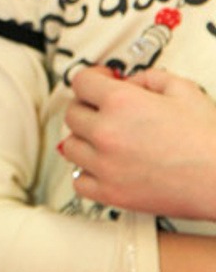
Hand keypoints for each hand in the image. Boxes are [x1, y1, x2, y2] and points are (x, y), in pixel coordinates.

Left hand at [63, 66, 215, 218]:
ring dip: (84, 139)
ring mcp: (105, 166)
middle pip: (72, 113)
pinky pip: (79, 180)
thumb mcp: (183, 90)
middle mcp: (106, 133)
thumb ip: (150, 77)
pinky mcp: (110, 194)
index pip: (80, 81)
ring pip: (70, 146)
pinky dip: (86, 172)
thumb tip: (131, 81)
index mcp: (121, 103)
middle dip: (88, 107)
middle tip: (104, 109)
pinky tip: (103, 166)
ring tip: (105, 138)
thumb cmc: (208, 141)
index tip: (99, 82)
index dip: (91, 77)